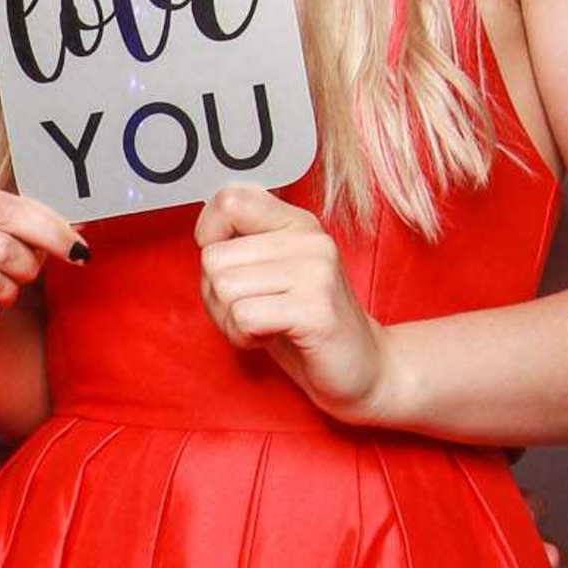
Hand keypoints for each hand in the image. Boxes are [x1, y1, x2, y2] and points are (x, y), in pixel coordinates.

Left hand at [194, 184, 392, 420]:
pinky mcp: (315, 309)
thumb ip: (241, 248)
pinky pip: (244, 316)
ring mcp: (316, 272)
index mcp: (296, 224)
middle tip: (250, 312)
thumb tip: (204, 238)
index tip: (227, 266)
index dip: (208, 235)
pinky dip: (244, 336)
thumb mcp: (271, 274)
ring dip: (230, 320)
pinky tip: (270, 338)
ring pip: (225, 287)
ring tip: (262, 326)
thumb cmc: (305, 324)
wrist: (363, 367)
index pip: (230, 200)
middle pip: (214, 257)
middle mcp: (309, 240)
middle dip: (217, 296)